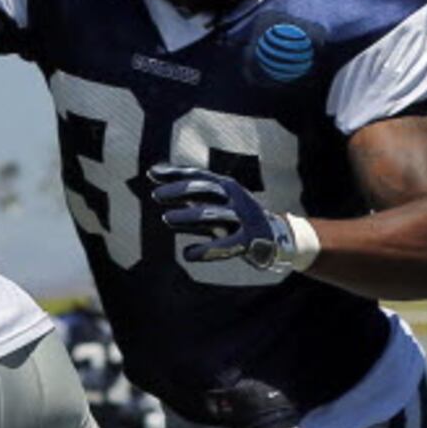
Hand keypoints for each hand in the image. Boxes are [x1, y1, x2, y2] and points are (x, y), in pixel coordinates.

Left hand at [145, 164, 306, 271]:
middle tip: (156, 195)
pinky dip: (206, 250)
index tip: (152, 174)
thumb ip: (187, 197)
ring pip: (213, 214)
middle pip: (205, 189)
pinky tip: (187, 254)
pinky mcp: (248, 241)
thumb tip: (155, 184)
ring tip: (165, 219)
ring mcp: (243, 218)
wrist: (274, 238)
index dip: (176, 174)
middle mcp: (235, 198)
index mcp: (226, 186)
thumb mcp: (213, 205)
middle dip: (180, 191)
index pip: (199, 175)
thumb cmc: (235, 220)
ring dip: (189, 216)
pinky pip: (225, 246)